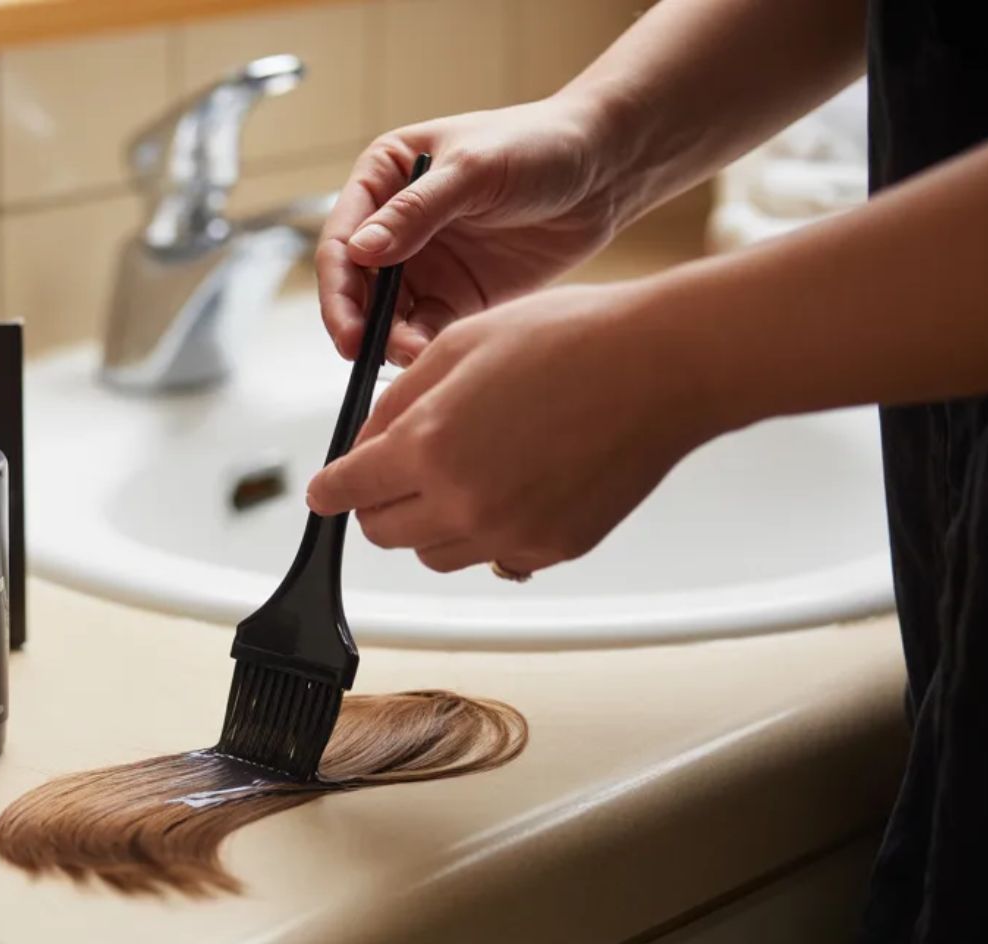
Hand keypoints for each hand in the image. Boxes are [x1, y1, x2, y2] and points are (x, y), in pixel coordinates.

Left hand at [306, 283, 724, 575]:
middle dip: (378, 502)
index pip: (344, 492)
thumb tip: (364, 441)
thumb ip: (398, 402)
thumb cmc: (570, 339)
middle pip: (381, 533)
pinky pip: (493, 559)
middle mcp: (462, 503)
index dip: (329, 489)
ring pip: (433, 554)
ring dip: (430, 523)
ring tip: (465, 470)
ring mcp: (508, 534)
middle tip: (398, 469)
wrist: (661, 366)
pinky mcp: (551, 549)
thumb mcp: (459, 345)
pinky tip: (511, 486)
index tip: (326, 490)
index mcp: (427, 448)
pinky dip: (486, 533)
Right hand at [317, 98, 626, 362]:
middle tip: (365, 354)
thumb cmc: (538, 143)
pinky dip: (423, 347)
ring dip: (390, 339)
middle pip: (356, 286)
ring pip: (387, 314)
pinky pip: (425, 329)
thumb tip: (359, 253)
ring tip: (412, 357)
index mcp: (384, 179)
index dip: (338, 286)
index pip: (342, 239)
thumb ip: (416, 211)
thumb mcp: (474, 170)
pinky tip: (435, 357)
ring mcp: (424, 263)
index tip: (348, 325)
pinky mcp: (456, 295)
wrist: (605, 168)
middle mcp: (394, 224)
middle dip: (358, 322)